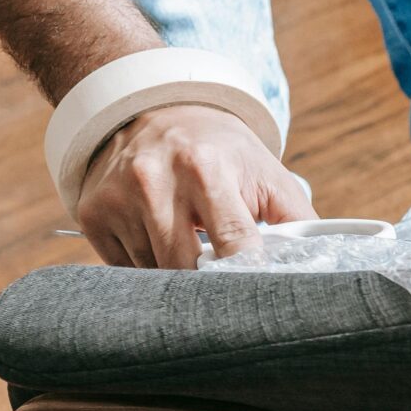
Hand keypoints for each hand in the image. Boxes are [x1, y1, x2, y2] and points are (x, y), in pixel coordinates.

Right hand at [74, 103, 315, 268]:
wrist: (157, 111)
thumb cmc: (223, 152)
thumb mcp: (268, 174)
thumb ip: (297, 222)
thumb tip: (317, 268)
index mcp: (206, 170)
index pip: (233, 245)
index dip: (250, 277)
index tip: (262, 299)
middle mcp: (155, 182)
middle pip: (186, 269)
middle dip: (211, 286)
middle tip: (229, 291)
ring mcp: (118, 198)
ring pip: (155, 274)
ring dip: (179, 278)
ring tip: (194, 250)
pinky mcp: (93, 213)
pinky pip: (125, 268)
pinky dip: (149, 268)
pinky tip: (162, 242)